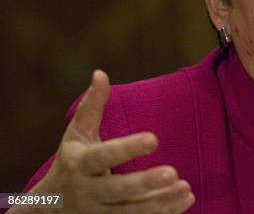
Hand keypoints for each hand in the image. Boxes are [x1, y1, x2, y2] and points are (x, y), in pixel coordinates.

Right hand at [12, 70, 194, 212]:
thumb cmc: (71, 161)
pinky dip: (164, 213)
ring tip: (185, 188)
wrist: (48, 210)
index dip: (127, 148)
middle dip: (144, 183)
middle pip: (117, 190)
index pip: (104, 156)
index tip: (154, 138)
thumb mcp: (76, 134)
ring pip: (131, 211)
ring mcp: (99, 213)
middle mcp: (88, 191)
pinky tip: (186, 199)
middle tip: (172, 173)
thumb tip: (100, 73)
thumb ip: (91, 106)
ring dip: (160, 202)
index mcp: (80, 164)